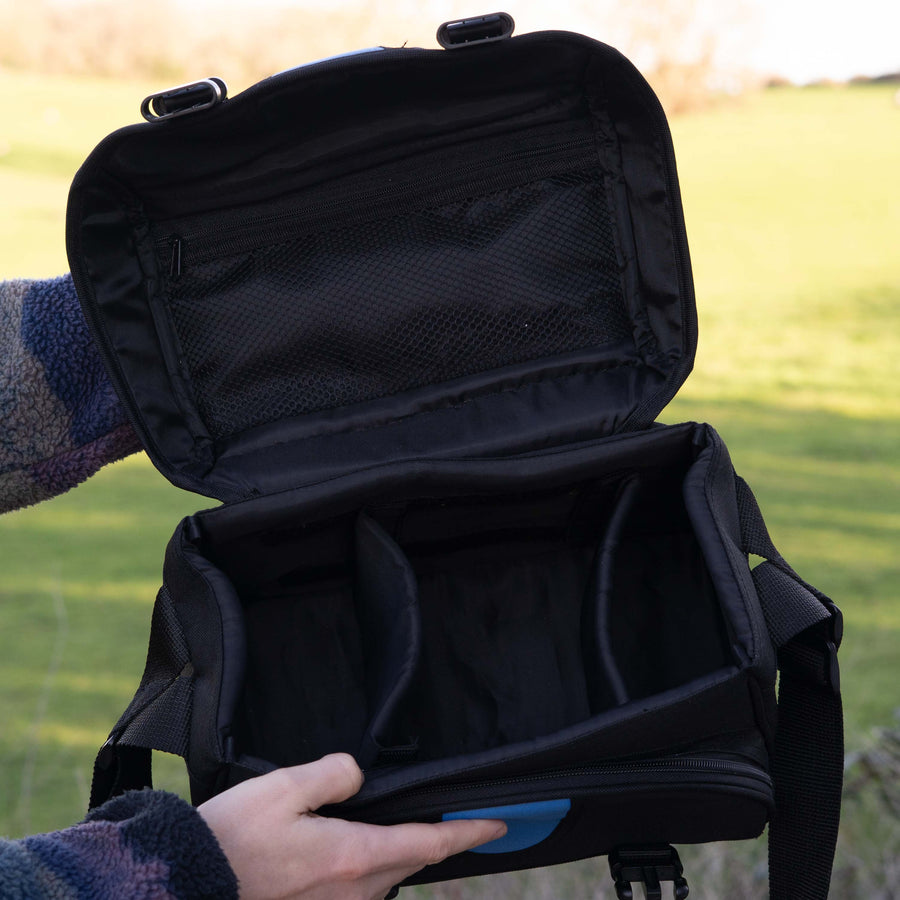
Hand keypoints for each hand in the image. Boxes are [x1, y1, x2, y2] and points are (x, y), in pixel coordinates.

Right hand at [198, 753, 506, 899]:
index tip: (501, 822)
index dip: (470, 832)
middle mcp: (352, 890)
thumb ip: (333, 775)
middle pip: (410, 861)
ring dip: (397, 852)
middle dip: (434, 839)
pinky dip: (367, 863)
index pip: (430, 844)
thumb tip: (358, 775)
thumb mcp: (284, 787)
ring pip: (383, 875)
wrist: (187, 886)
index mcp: (353, 855)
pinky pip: (357, 887)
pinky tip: (348, 842)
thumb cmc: (233, 838)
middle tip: (453, 813)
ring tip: (399, 823)